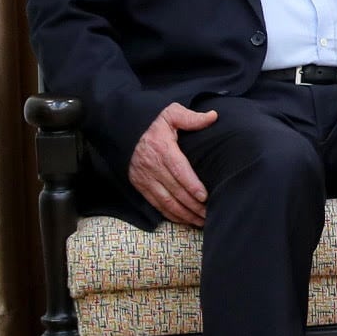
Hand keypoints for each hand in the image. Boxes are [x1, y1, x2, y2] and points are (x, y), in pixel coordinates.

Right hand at [130, 102, 216, 226]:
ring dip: (184, 214)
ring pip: (165, 201)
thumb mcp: (170, 114)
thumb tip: (212, 117)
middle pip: (174, 190)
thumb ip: (190, 117)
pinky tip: (185, 219)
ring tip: (201, 221)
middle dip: (192, 205)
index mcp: (161, 148)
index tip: (204, 196)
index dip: (190, 184)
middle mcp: (151, 166)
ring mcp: (144, 178)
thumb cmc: (153, 123)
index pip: (177, 169)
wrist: (124, 131)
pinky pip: (156, 204)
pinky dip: (171, 214)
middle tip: (210, 213)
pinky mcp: (140, 186)